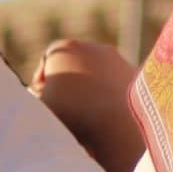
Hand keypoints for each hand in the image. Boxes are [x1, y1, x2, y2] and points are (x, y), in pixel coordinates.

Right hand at [30, 39, 143, 171]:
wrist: (121, 124)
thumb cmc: (73, 114)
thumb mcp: (40, 107)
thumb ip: (34, 97)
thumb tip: (37, 94)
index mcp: (64, 48)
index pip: (47, 62)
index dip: (42, 82)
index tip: (43, 102)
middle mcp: (93, 47)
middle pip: (74, 65)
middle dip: (69, 84)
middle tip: (63, 110)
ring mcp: (118, 59)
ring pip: (97, 75)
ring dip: (90, 91)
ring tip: (87, 117)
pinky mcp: (137, 75)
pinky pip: (117, 86)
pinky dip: (111, 98)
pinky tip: (107, 118)